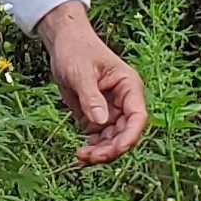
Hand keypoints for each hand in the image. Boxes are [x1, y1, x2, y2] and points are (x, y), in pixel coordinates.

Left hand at [36, 1, 147, 165]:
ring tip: (81, 157)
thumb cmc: (75, 49)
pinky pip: (99, 138)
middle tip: (90, 157)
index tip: (116, 149)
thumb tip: (101, 122)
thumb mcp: (80, 72)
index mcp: (128, 86)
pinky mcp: (96, 116)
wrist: (62, 42)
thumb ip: (91, 96)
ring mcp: (111, 110)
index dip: (130, 136)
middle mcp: (124, 101)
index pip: (138, 116)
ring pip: (113, 139)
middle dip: (112, 149)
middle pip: (126, 133)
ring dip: (101, 152)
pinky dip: (92, 148)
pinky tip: (80, 155)